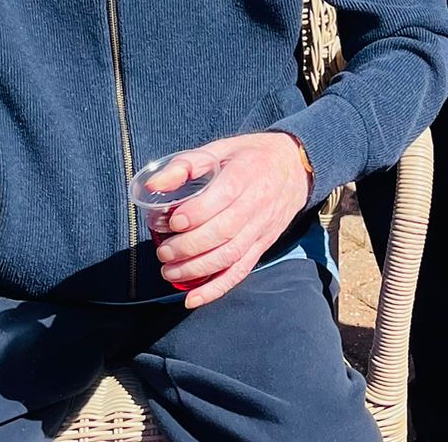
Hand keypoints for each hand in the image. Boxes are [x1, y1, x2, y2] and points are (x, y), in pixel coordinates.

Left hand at [149, 132, 312, 307]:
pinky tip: (193, 299)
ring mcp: (261, 228)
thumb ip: (186, 165)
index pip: (224, 197)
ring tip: (169, 272)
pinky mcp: (262, 246)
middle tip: (163, 252)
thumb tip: (153, 186)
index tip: (173, 221)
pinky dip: (217, 289)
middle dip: (189, 247)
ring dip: (197, 269)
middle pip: (225, 231)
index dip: (196, 214)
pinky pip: (241, 271)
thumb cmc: (249, 157)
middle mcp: (256, 204)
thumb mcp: (220, 149)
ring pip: (231, 255)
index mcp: (245, 174)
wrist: (293, 167)